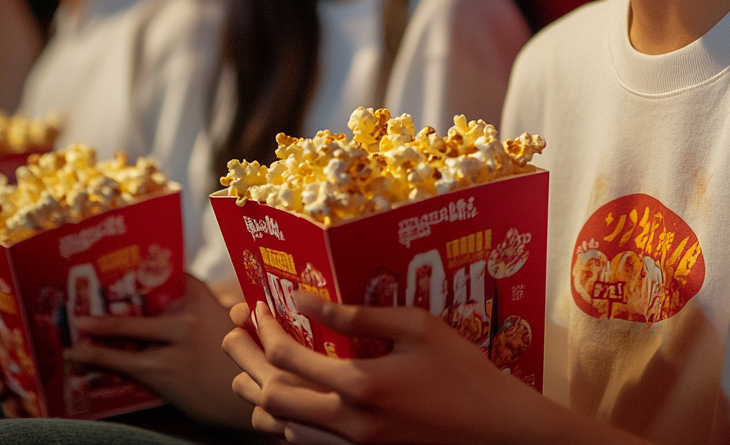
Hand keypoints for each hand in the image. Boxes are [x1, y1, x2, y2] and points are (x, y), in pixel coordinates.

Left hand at [67, 273, 251, 426]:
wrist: (257, 395)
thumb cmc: (246, 362)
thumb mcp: (234, 328)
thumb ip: (211, 315)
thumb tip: (174, 313)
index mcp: (209, 301)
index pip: (176, 276)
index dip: (153, 268)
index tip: (133, 263)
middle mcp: (191, 316)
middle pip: (145, 302)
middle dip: (116, 300)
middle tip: (89, 298)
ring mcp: (177, 343)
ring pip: (128, 331)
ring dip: (99, 330)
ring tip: (77, 327)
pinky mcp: (165, 371)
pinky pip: (124, 362)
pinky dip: (98, 357)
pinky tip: (80, 355)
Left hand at [223, 295, 619, 444]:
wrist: (493, 430)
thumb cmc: (461, 370)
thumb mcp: (415, 327)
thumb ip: (357, 313)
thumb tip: (304, 299)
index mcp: (360, 385)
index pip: (288, 357)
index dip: (265, 328)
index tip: (258, 304)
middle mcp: (348, 423)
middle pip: (272, 396)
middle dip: (246, 360)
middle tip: (236, 331)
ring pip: (281, 428)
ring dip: (259, 393)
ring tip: (247, 364)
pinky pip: (306, 444)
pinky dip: (284, 421)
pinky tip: (285, 400)